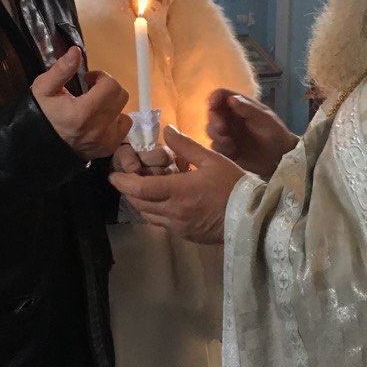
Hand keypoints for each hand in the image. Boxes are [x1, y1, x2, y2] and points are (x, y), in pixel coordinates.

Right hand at [32, 48, 130, 159]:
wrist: (40, 147)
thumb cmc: (41, 115)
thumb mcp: (44, 88)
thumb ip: (62, 69)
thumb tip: (76, 50)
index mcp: (83, 112)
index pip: (111, 85)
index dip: (101, 77)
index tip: (88, 79)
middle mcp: (99, 128)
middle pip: (121, 96)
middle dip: (108, 88)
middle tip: (91, 90)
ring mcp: (106, 140)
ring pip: (125, 111)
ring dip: (112, 104)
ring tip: (94, 106)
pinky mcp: (109, 148)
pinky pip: (124, 127)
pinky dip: (115, 120)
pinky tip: (99, 120)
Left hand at [109, 126, 244, 242]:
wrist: (252, 218)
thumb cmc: (233, 185)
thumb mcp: (211, 159)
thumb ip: (185, 145)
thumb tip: (167, 130)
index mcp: (178, 192)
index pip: (139, 189)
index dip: (122, 182)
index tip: (113, 174)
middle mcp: (173, 212)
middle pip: (138, 203)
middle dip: (129, 191)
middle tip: (129, 177)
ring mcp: (178, 227)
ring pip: (147, 215)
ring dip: (141, 202)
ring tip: (146, 187)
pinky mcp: (184, 235)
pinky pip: (161, 223)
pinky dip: (155, 211)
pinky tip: (164, 200)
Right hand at [207, 89, 298, 178]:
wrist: (280, 157)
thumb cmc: (276, 133)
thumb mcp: (266, 119)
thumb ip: (249, 109)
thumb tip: (231, 99)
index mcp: (239, 105)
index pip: (221, 95)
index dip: (214, 98)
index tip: (213, 105)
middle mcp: (230, 118)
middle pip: (212, 113)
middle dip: (214, 120)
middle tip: (222, 129)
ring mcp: (227, 133)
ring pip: (210, 130)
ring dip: (216, 136)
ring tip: (230, 143)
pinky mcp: (226, 149)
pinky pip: (215, 147)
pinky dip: (220, 149)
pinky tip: (233, 152)